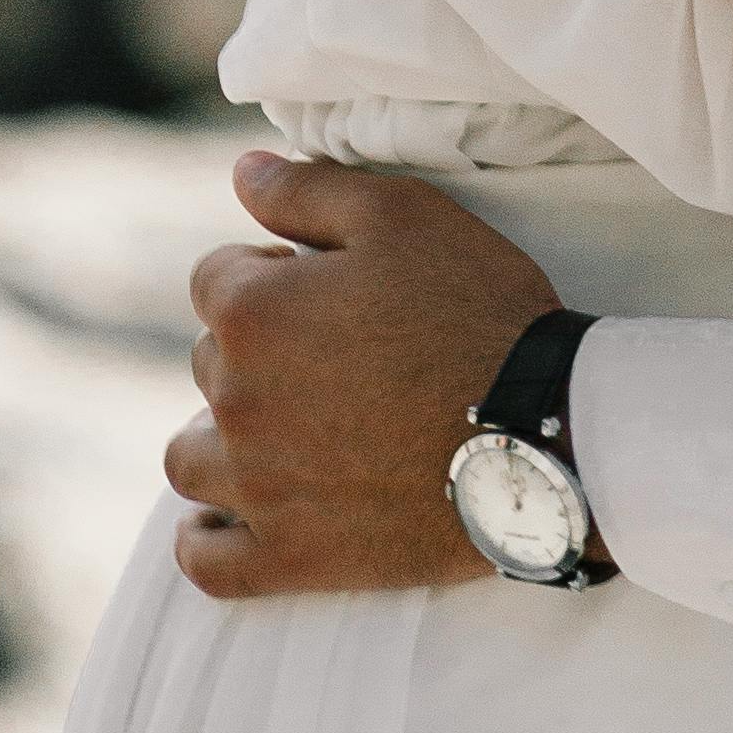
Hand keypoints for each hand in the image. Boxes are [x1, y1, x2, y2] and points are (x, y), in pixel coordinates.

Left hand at [165, 151, 559, 599]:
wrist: (542, 431)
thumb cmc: (474, 309)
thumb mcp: (401, 213)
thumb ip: (306, 188)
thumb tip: (241, 171)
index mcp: (252, 312)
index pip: (215, 279)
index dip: (274, 273)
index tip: (334, 292)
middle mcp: (236, 401)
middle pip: (210, 363)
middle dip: (259, 350)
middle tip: (341, 355)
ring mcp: (257, 488)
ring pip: (190, 458)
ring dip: (222, 438)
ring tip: (288, 430)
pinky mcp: (290, 559)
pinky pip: (205, 561)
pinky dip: (206, 538)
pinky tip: (232, 516)